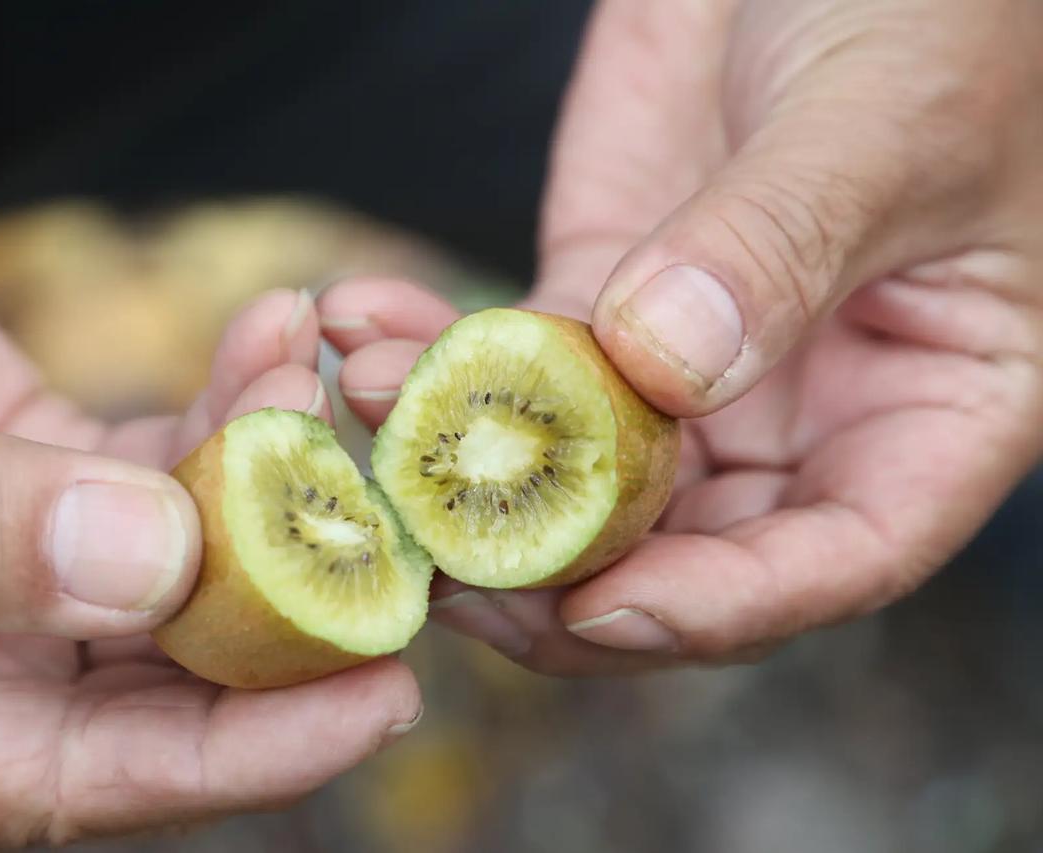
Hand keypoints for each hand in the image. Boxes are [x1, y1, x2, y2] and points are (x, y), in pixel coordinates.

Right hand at [0, 177, 419, 847]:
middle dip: (293, 599)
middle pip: (169, 672)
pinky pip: (157, 456)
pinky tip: (270, 334)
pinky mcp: (37, 476)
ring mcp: (12, 572)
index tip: (383, 698)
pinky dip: (220, 404)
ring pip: (181, 554)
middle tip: (402, 532)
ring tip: (318, 386)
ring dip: (265, 473)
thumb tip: (156, 566)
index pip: (97, 779)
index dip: (248, 750)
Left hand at [318, 0, 1042, 675]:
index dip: (722, 607)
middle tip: (442, 553)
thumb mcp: (882, 123)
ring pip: (573, 470)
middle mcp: (803, 412)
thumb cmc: (928, 15)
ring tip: (373, 407)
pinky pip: (508, 363)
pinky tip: (363, 328)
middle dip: (556, 564)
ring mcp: (690, 367)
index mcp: (928, 408)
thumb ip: (780, 246)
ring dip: (464, 464)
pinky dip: (431, 358)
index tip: (600, 609)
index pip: (838, 557)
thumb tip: (664, 370)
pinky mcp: (599, 300)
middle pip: (680, 547)